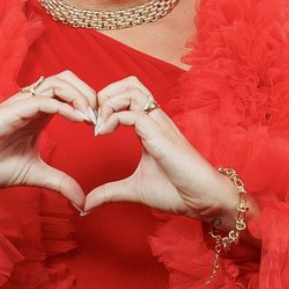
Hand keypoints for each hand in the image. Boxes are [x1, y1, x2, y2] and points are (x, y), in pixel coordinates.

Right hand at [0, 70, 97, 208]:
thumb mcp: (36, 175)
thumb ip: (61, 183)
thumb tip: (83, 203)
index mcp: (39, 112)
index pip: (70, 91)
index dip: (90, 103)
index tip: (103, 126)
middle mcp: (32, 102)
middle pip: (67, 78)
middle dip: (89, 92)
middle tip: (101, 117)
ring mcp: (22, 103)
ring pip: (57, 82)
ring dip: (80, 96)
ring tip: (91, 118)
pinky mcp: (12, 110)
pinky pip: (43, 99)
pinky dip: (64, 106)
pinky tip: (78, 120)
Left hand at [81, 76, 241, 227]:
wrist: (203, 200)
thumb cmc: (176, 191)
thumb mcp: (133, 189)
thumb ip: (109, 192)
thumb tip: (86, 205)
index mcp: (150, 127)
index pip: (127, 95)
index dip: (105, 103)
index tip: (92, 126)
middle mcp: (155, 120)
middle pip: (130, 83)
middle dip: (105, 94)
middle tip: (93, 119)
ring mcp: (159, 125)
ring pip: (132, 90)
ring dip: (108, 102)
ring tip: (99, 125)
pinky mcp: (160, 135)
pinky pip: (133, 113)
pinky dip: (112, 118)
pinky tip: (104, 134)